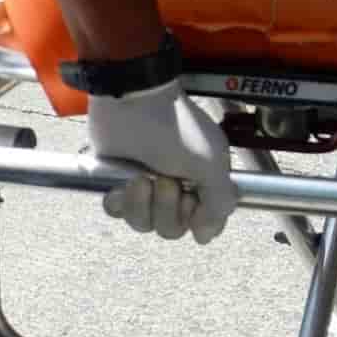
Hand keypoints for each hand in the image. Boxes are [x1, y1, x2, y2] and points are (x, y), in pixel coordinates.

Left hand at [84, 83, 239, 244]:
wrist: (134, 102)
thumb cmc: (176, 128)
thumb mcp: (210, 164)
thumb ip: (219, 203)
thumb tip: (205, 235)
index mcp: (203, 182)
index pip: (205, 223)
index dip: (196, 220)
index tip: (191, 202)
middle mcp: (176, 187)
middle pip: (172, 229)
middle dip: (166, 208)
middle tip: (165, 180)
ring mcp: (146, 185)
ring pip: (143, 224)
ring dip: (142, 204)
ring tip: (140, 178)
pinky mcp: (118, 182)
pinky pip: (118, 211)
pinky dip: (120, 201)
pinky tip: (123, 183)